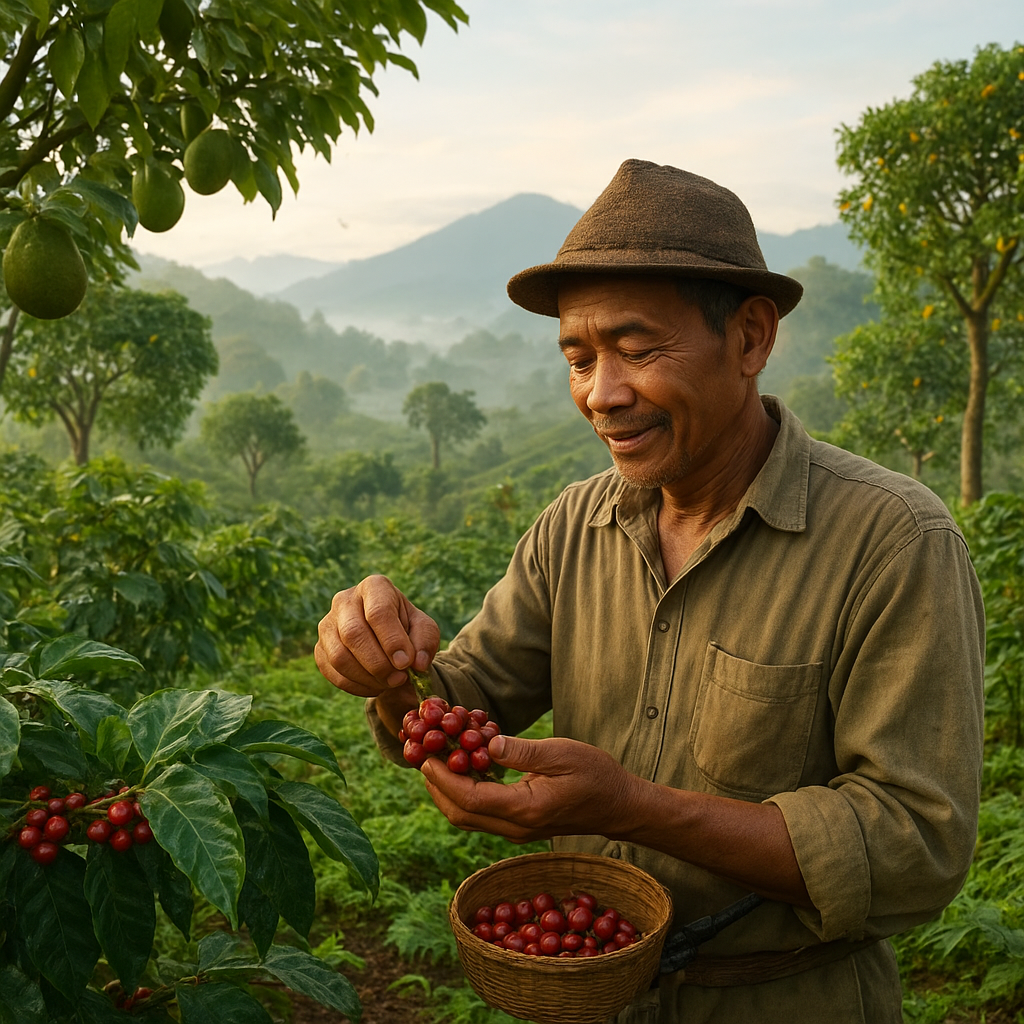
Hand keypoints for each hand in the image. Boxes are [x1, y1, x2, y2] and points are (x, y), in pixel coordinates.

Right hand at [315, 575, 439, 697]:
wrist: (387, 638)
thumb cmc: (407, 628)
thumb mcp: (424, 629)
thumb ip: (425, 642)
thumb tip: (417, 663)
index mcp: (374, 587)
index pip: (378, 612)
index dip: (392, 640)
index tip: (405, 663)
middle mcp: (345, 600)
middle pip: (354, 634)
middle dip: (378, 663)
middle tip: (399, 679)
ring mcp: (328, 624)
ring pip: (339, 656)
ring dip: (367, 677)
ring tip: (389, 683)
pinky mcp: (320, 648)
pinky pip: (332, 672)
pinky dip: (355, 686)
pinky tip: (374, 686)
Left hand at [420, 735, 641, 843]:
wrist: (619, 806)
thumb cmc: (596, 775)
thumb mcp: (562, 753)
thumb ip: (523, 752)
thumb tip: (487, 744)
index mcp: (525, 809)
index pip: (471, 798)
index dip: (443, 779)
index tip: (425, 758)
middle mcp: (516, 827)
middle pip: (461, 814)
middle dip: (436, 787)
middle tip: (421, 757)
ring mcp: (517, 829)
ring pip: (468, 818)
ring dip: (447, 792)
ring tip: (435, 760)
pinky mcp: (519, 825)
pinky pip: (482, 814)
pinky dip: (464, 794)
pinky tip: (462, 768)